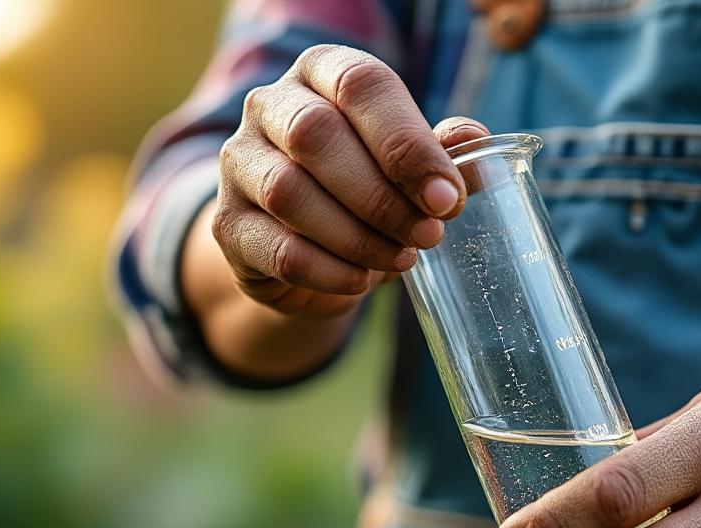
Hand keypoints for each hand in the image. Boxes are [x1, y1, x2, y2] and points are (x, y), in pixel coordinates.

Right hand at [213, 44, 488, 316]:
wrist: (304, 248)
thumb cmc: (366, 188)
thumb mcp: (409, 165)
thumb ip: (443, 152)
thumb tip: (473, 145)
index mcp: (323, 73)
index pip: (361, 85)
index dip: (408, 144)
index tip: (448, 199)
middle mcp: (270, 105)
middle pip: (315, 135)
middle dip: (382, 196)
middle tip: (428, 236)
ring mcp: (239, 162)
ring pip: (289, 193)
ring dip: (357, 236)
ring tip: (398, 259)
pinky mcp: (227, 224)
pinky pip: (277, 248)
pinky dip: (329, 271)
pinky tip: (362, 280)